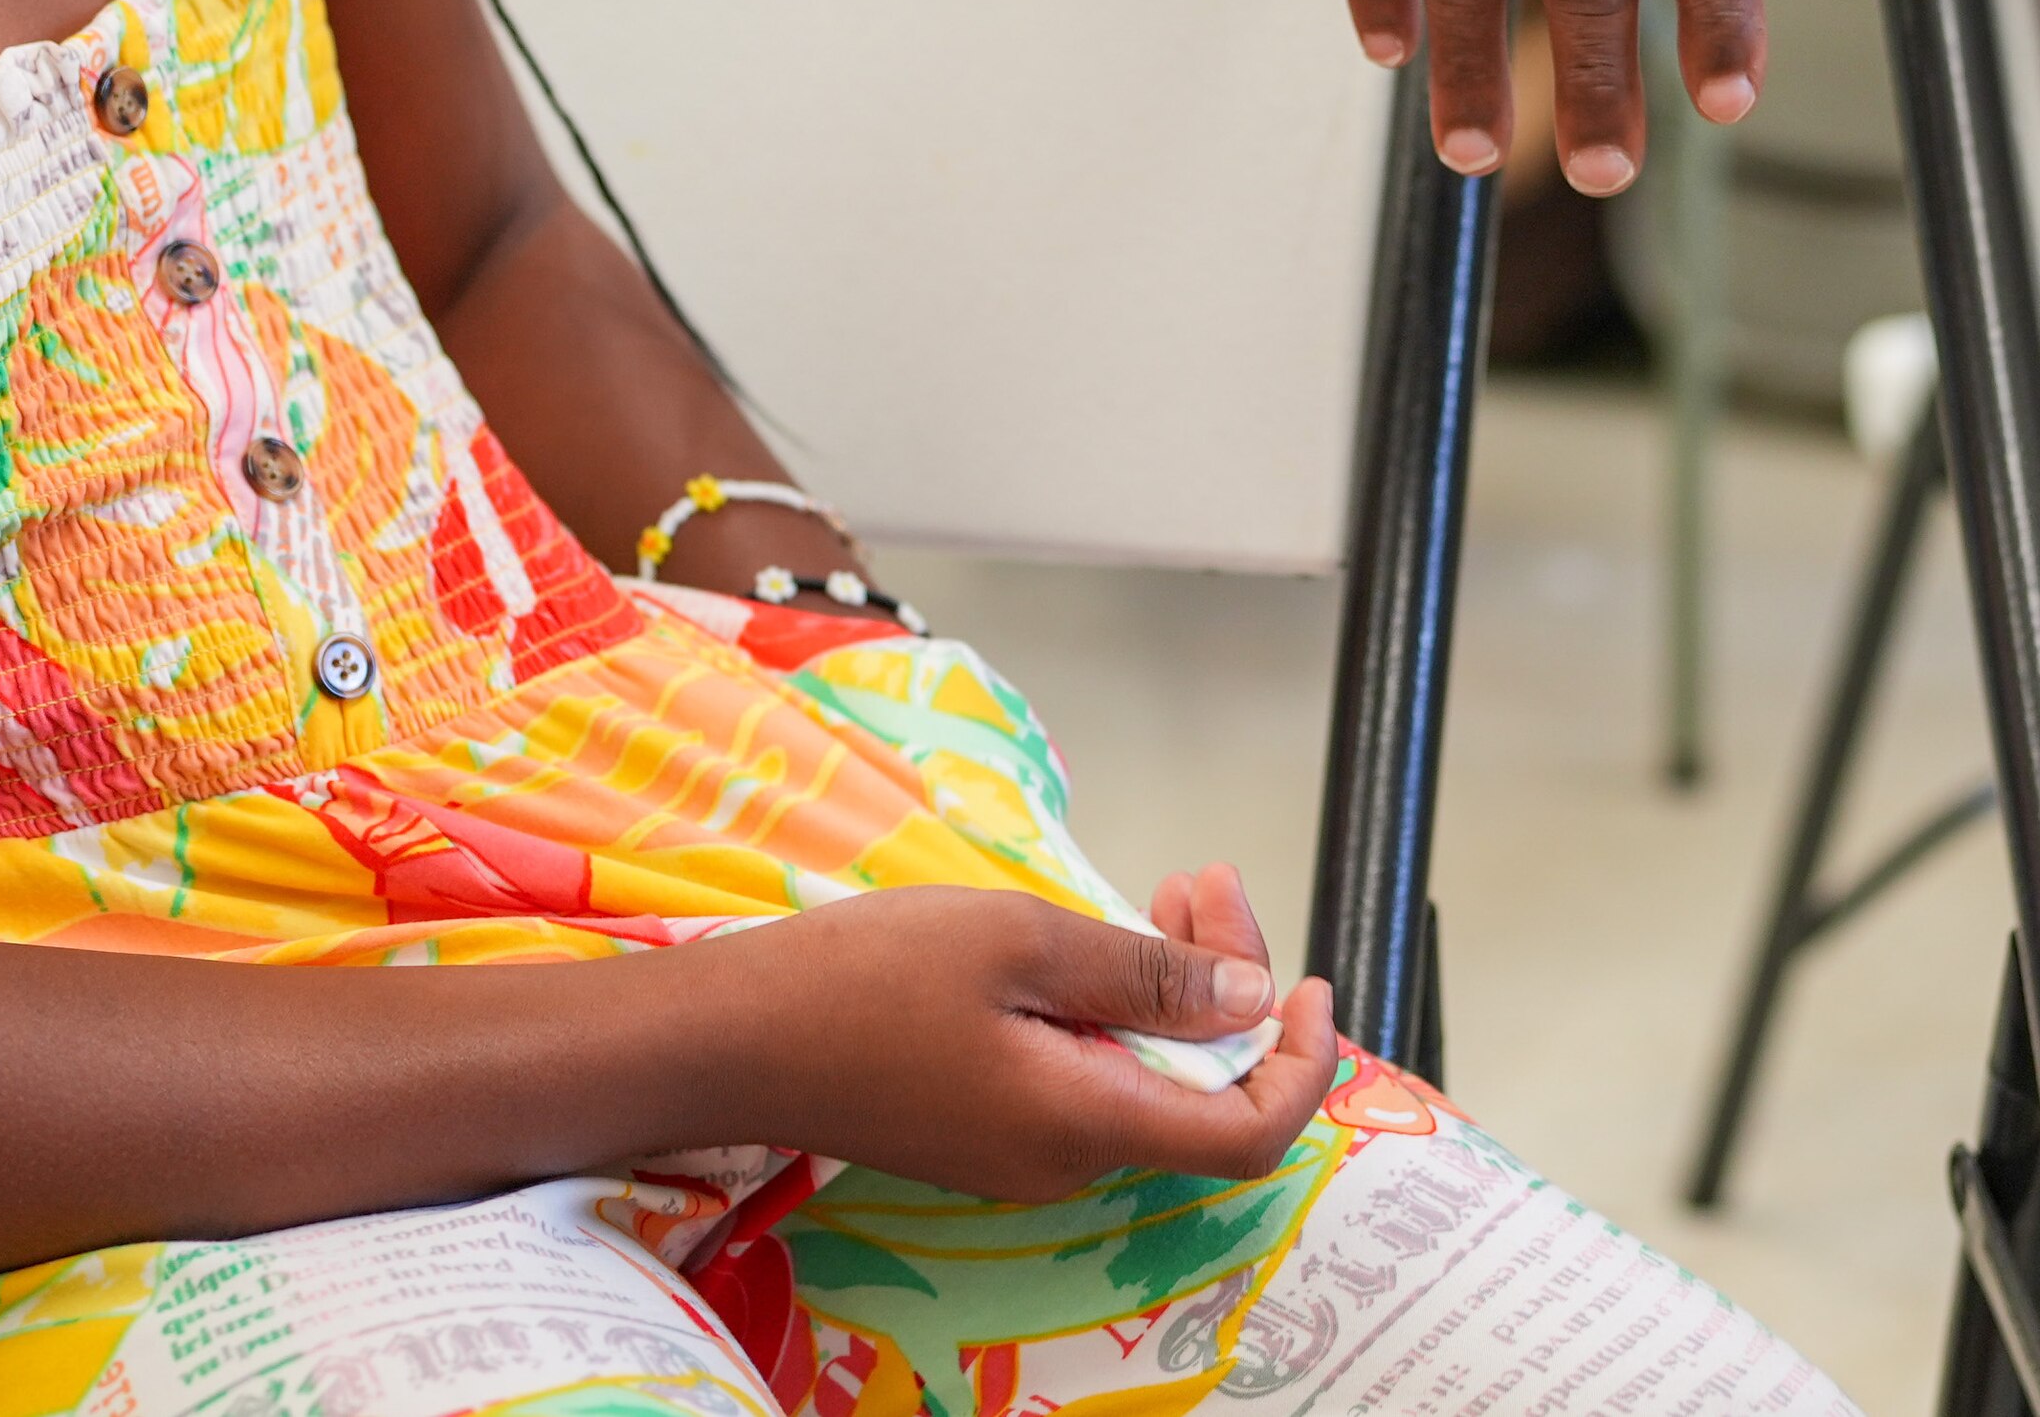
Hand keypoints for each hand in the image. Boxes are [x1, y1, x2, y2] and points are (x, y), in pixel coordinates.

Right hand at [713, 882, 1337, 1203]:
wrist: (731, 1038)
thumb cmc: (863, 980)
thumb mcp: (1019, 942)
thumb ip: (1144, 976)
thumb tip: (1250, 1001)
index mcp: (1086, 1121)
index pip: (1248, 1132)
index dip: (1302, 1064)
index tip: (1308, 980)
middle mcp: (1067, 1158)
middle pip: (1200, 1087)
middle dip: (1225, 980)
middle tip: (1201, 881)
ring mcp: (1025, 1152)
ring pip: (1147, 1076)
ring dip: (1171, 987)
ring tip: (1162, 892)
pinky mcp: (990, 1131)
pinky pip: (1092, 1078)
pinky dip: (1117, 1009)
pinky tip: (1096, 943)